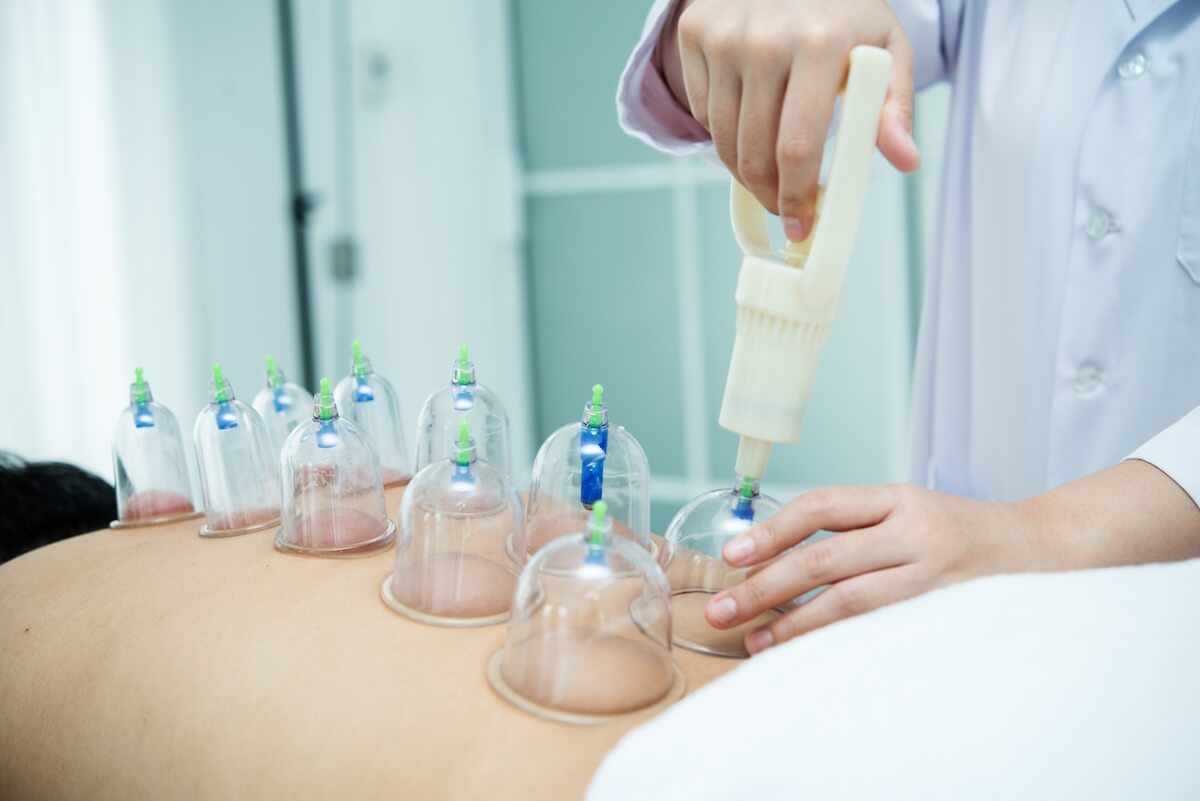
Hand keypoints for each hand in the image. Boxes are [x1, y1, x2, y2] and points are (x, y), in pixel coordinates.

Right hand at [658, 0, 920, 241]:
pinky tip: (752, 123)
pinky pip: (705, 113)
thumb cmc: (844, 12)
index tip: (802, 226)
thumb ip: (893, 107)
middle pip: (755, 153)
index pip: (797, 145)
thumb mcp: (883, 49)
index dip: (796, 198)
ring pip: (723, 140)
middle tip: (787, 215)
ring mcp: (722, 36)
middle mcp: (763, 38)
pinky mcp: (695, 34)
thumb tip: (906, 160)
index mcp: (819, 42)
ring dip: (746, 173)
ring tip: (771, 179)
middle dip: (771, 196)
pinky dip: (726, 133)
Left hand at [704, 484, 1050, 654]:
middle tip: (722, 608)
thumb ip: (853, 528)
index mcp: (899, 498)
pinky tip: (808, 654)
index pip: (822, 506)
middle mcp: (914, 533)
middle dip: (765, 587)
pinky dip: (838, 643)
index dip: (772, 531)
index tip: (733, 555)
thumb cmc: (961, 532)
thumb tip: (774, 559)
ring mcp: (932, 578)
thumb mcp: (909, 509)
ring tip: (756, 641)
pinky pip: (879, 632)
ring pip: (849, 603)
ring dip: (795, 625)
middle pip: (824, 560)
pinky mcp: (945, 615)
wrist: (1046, 550)